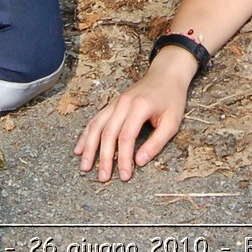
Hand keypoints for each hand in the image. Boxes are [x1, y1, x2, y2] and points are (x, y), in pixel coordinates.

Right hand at [74, 64, 192, 181]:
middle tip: (103, 177)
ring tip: (84, 166)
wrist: (166, 74)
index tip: (125, 175)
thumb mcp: (172, 122)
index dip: (124, 158)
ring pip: (96, 126)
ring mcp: (115, 102)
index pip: (126, 137)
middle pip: (108, 133)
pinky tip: (79, 148)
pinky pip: (95, 120)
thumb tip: (140, 161)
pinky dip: (86, 135)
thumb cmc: (171, 98)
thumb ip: (156, 142)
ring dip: (89, 147)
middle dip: (104, 158)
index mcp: (139, 107)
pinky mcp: (111, 104)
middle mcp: (123, 103)